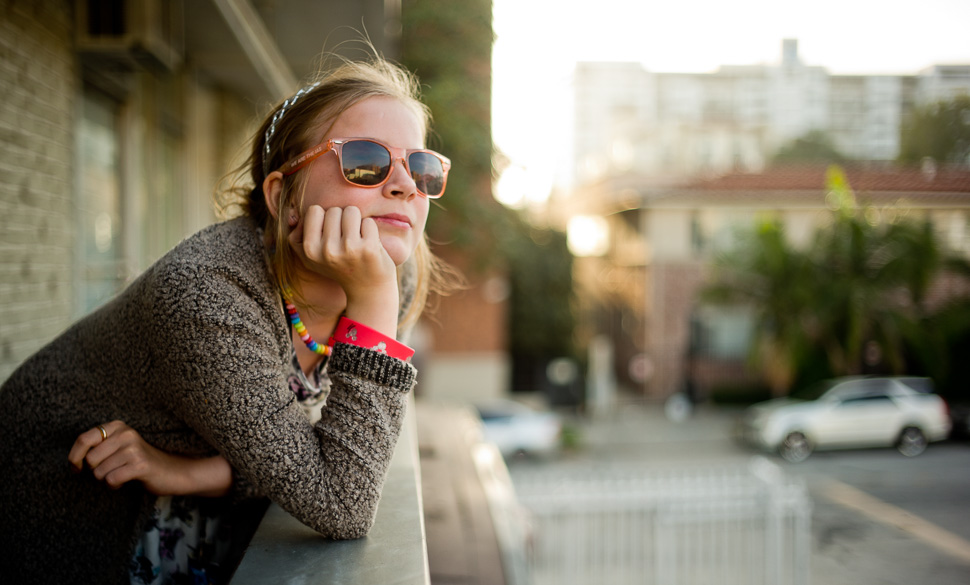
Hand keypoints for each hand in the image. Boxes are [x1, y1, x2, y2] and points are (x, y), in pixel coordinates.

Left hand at [68, 421, 231, 496]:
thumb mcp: (119, 447)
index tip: (76, 469)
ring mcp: (134, 448)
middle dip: (96, 471)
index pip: (83, 439)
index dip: (74, 457)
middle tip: (111, 471)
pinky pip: (111, 480)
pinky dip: (115, 485)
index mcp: (118, 426)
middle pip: (90, 459)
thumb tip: (72, 461)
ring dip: (107, 479)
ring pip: (99, 472)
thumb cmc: (139, 461)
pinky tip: (127, 480)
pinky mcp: (140, 464)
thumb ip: (98, 447)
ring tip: (122, 474)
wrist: (173, 471)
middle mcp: (126, 433)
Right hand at [288, 205, 399, 334]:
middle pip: (334, 210)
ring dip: (357, 222)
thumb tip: (292, 217)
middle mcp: (327, 250)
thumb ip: (296, 238)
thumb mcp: (311, 258)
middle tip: (346, 240)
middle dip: (341, 220)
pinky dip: (370, 230)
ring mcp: (349, 249)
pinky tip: (369, 246)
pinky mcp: (369, 248)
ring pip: (351, 211)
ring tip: (357, 240)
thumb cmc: (339, 267)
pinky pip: (368, 222)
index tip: (331, 234)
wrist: (367, 291)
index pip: (314, 210)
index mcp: (310, 250)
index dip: (324, 219)